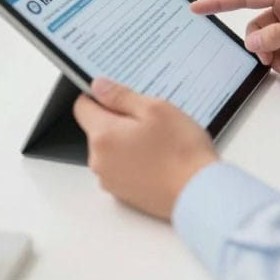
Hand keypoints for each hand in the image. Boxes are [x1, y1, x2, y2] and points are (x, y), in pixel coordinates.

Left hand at [73, 78, 217, 219]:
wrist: (197, 192)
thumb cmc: (180, 150)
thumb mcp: (154, 109)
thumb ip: (121, 96)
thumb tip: (98, 86)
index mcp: (103, 136)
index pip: (82, 106)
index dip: (100, 96)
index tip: (120, 95)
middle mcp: (99, 161)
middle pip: (98, 128)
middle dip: (119, 119)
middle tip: (151, 119)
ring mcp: (110, 180)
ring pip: (111, 147)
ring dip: (128, 139)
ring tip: (159, 140)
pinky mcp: (123, 194)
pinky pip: (121, 166)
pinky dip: (134, 159)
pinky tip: (158, 157)